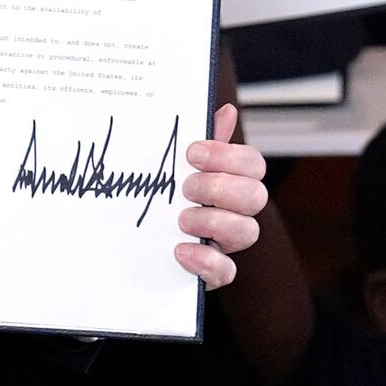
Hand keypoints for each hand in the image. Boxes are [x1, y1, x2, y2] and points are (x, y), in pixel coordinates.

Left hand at [174, 107, 268, 287]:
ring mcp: (226, 244)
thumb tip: (225, 112)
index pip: (252, 163)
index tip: (191, 154)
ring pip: (247, 232)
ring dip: (213, 221)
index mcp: (230, 181)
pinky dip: (206, 261)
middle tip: (186, 188)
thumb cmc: (160, 199)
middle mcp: (235, 211)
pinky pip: (227, 271)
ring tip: (181, 220)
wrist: (128, 246)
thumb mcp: (173, 168)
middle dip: (220, 188)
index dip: (228, 156)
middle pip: (256, 195)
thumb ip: (201, 142)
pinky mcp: (212, 273)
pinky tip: (181, 251)